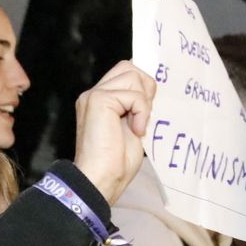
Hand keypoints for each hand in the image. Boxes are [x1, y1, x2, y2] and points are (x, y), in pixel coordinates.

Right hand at [72, 60, 156, 204]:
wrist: (100, 178)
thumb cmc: (116, 162)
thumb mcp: (132, 127)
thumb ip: (136, 107)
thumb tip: (151, 92)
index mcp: (100, 100)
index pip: (125, 73)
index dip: (142, 85)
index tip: (148, 108)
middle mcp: (94, 93)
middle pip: (129, 67)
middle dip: (145, 87)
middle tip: (144, 115)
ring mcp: (94, 95)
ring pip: (133, 76)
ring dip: (143, 102)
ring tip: (138, 124)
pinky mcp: (100, 100)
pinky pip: (134, 95)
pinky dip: (141, 112)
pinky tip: (136, 130)